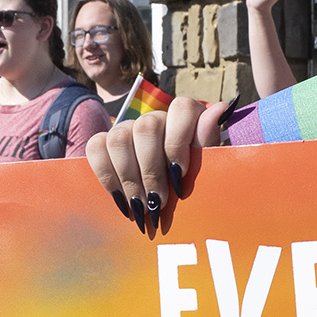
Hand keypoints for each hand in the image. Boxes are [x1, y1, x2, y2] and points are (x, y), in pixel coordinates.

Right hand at [83, 95, 223, 236]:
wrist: (165, 203)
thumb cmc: (191, 184)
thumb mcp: (206, 168)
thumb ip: (208, 143)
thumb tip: (220, 109)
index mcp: (185, 117)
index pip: (181, 108)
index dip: (178, 141)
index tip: (180, 174)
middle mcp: (155, 117)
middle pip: (146, 127)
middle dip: (151, 170)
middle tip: (159, 203)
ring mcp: (127, 128)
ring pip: (119, 138)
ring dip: (129, 178)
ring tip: (141, 207)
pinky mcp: (104, 142)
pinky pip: (96, 148)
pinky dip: (108, 178)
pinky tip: (122, 202)